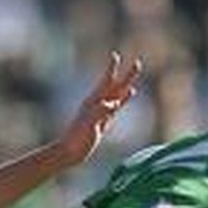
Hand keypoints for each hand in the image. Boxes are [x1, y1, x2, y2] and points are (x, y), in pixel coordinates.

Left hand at [57, 52, 141, 166]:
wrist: (70, 152)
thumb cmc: (77, 139)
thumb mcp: (89, 125)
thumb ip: (99, 112)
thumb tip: (112, 103)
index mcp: (93, 102)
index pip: (106, 82)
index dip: (112, 69)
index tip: (116, 55)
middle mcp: (97, 104)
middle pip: (116, 86)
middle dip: (127, 75)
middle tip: (137, 63)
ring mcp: (100, 112)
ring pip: (116, 95)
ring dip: (125, 86)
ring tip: (133, 78)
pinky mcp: (103, 121)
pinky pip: (115, 107)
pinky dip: (122, 100)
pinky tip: (126, 97)